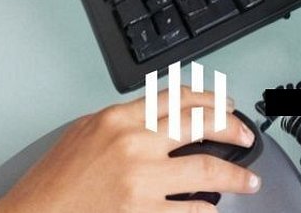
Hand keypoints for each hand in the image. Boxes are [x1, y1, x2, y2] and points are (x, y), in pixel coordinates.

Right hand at [0, 91, 259, 212]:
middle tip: (248, 137)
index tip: (227, 107)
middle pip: (200, 125)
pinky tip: (212, 209)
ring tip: (247, 182)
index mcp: (119, 119)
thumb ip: (122, 123)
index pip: (178, 98)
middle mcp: (134, 144)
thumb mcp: (84, 133)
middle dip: (233, 129)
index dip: (211, 100)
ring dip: (234, 177)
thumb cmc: (51, 184)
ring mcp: (141, 181)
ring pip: (206, 171)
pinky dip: (207, 210)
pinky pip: (189, 210)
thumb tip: (156, 120)